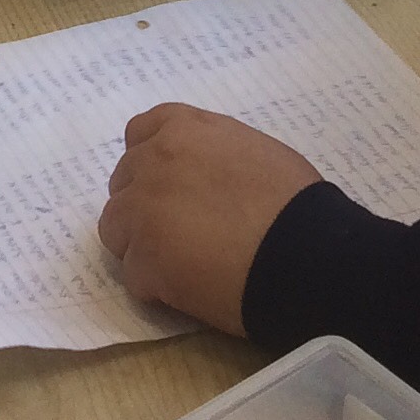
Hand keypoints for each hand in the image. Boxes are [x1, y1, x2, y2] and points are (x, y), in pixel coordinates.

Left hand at [99, 105, 319, 333]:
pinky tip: (191, 290)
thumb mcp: (252, 150)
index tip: (169, 185)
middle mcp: (154, 161)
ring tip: (182, 265)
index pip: (139, 135)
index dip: (151, 164)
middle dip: (145, 206)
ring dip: (141, 245)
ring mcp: (143, 210)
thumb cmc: (293, 200)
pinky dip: (156, 286)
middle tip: (181, 233)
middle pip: (124, 184)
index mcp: (183, 128)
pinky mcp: (145, 259)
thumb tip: (202, 176)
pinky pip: (134, 275)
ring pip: (116, 228)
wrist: (303, 251)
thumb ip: (212, 154)